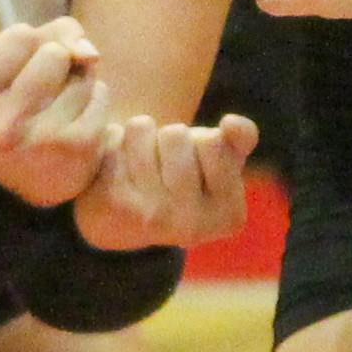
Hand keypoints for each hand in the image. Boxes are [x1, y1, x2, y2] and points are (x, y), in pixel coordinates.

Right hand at [0, 16, 110, 209]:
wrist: (25, 185)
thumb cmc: (16, 109)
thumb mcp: (11, 71)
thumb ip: (51, 36)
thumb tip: (89, 52)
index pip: (19, 35)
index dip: (30, 44)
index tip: (19, 70)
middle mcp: (1, 127)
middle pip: (54, 52)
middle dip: (58, 62)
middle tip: (44, 91)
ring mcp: (41, 140)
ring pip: (82, 73)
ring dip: (78, 82)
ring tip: (58, 109)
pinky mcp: (79, 148)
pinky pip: (100, 93)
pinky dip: (95, 100)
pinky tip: (77, 121)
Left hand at [71, 112, 260, 251]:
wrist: (120, 216)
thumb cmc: (183, 175)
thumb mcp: (223, 157)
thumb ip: (242, 137)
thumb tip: (231, 124)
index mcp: (229, 216)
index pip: (215, 140)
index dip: (202, 140)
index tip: (197, 167)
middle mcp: (191, 226)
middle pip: (176, 134)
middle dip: (169, 138)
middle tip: (164, 167)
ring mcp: (151, 218)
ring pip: (143, 129)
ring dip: (138, 136)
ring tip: (139, 165)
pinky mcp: (113, 205)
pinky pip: (113, 140)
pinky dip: (110, 140)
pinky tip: (111, 165)